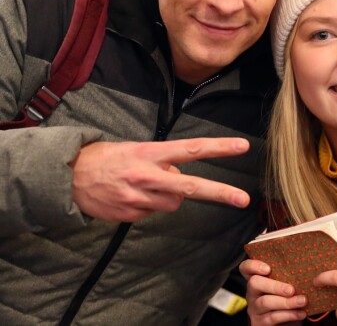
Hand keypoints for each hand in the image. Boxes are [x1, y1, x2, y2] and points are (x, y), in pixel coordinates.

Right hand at [71, 138, 250, 221]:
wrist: (69, 177)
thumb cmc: (107, 158)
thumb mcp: (137, 149)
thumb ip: (162, 161)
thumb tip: (180, 173)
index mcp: (150, 153)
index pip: (192, 148)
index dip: (218, 147)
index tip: (241, 146)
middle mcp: (148, 176)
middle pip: (191, 186)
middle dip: (220, 193)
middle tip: (244, 198)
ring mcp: (139, 198)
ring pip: (173, 202)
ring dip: (169, 195)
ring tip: (146, 184)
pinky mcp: (131, 215)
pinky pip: (153, 212)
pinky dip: (149, 205)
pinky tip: (131, 195)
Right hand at [240, 259, 306, 324]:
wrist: (287, 324)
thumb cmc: (287, 298)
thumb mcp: (285, 285)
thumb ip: (288, 275)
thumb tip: (304, 268)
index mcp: (258, 279)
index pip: (246, 268)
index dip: (253, 265)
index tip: (268, 268)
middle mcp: (252, 293)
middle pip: (254, 283)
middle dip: (275, 286)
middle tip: (291, 290)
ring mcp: (254, 308)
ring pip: (265, 302)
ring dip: (286, 302)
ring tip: (302, 301)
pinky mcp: (259, 323)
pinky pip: (272, 317)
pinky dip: (289, 314)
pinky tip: (301, 313)